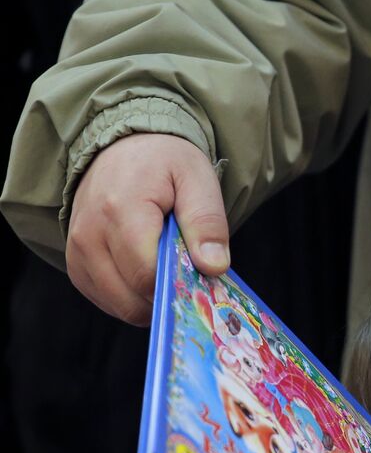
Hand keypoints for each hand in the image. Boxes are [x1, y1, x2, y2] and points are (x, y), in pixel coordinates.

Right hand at [67, 133, 230, 324]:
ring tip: (168, 270)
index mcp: (120, 211)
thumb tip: (213, 266)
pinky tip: (149, 277)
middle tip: (188, 276)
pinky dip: (132, 298)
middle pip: (132, 297)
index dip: (178, 286)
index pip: (147, 274)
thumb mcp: (197, 180)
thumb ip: (207, 223)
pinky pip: (105, 299)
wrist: (123, 148)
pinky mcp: (76, 264)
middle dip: (167, 297)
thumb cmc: (163, 163)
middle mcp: (90, 234)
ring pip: (119, 305)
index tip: (200, 277)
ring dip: (150, 301)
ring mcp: (77, 251)